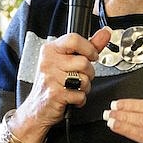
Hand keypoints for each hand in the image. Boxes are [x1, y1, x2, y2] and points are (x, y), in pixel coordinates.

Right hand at [11, 27, 111, 142]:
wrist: (37, 108)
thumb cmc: (52, 83)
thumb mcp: (66, 60)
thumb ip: (88, 46)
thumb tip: (105, 33)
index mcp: (50, 50)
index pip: (74, 39)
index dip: (89, 49)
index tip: (92, 56)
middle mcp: (48, 62)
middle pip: (83, 62)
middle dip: (88, 73)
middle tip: (79, 77)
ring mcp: (51, 78)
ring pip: (84, 79)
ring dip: (85, 87)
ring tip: (74, 88)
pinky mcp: (55, 94)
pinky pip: (80, 95)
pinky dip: (80, 99)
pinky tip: (71, 97)